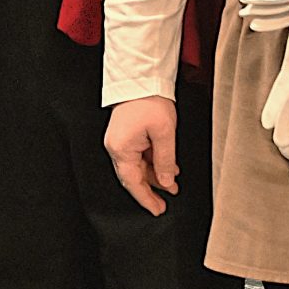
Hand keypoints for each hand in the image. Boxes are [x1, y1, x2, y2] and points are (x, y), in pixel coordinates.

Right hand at [105, 96, 178, 214]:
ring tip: (172, 183)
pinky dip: (151, 163)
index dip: (146, 199)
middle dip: (151, 190)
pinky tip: (166, 167)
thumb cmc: (149, 101)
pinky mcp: (125, 135)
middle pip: (133, 177)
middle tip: (165, 203)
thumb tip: (166, 182)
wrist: (141, 78)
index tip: (157, 210)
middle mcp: (116, 147)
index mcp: (121, 148)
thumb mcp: (164, 133)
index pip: (133, 183)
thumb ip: (165, 161)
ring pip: (136, 167)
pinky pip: (137, 156)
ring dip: (154, 176)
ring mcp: (119, 141)